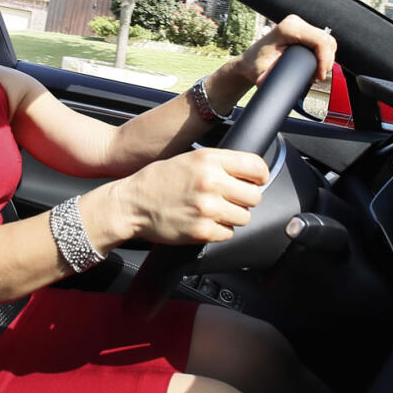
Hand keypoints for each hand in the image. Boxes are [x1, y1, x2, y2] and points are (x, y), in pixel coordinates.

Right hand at [111, 148, 269, 244]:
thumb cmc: (158, 180)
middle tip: (230, 199)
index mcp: (209, 160)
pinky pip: (228, 234)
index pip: (256, 167)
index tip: (256, 182)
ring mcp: (208, 208)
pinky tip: (203, 222)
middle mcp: (211, 182)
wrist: (131, 203)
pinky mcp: (203, 231)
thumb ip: (219, 163)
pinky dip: (219, 231)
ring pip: (244, 217)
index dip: (260, 176)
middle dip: (245, 199)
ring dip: (232, 217)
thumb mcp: (189, 158)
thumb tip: (249, 174)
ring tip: (213, 211)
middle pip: (255, 196)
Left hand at [232, 14, 336, 85]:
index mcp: (288, 29)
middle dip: (327, 61)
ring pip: (327, 40)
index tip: (319, 76)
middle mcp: (295, 23)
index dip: (325, 60)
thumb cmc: (254, 66)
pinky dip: (323, 54)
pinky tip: (316, 65)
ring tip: (316, 73)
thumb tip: (281, 89)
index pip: (320, 41)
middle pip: (327, 40)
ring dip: (327, 58)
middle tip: (317, 77)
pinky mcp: (302, 31)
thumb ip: (271, 81)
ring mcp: (299, 25)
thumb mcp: (262, 76)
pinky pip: (322, 41)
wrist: (249, 62)